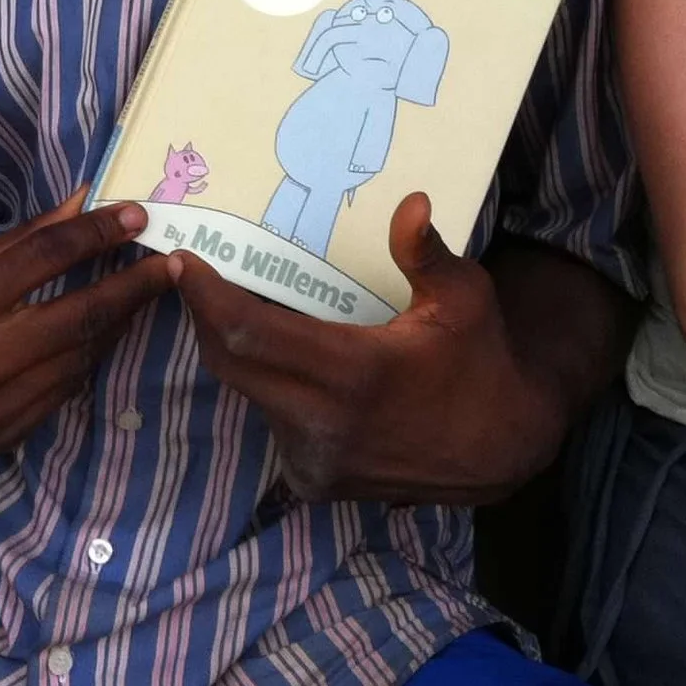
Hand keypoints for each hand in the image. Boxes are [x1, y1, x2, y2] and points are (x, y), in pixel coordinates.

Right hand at [0, 192, 178, 456]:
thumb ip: (19, 241)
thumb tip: (81, 201)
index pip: (46, 257)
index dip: (98, 232)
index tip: (137, 215)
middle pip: (78, 314)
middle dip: (133, 285)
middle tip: (170, 262)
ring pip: (80, 357)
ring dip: (119, 323)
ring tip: (144, 294)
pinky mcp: (4, 436)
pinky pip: (64, 391)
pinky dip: (87, 359)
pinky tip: (102, 335)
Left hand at [175, 192, 558, 503]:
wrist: (502, 447)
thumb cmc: (480, 359)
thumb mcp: (464, 297)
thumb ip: (427, 253)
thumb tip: (409, 203)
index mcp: (353, 373)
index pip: (249, 333)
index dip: (207, 297)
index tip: (183, 262)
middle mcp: (323, 424)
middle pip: (230, 363)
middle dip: (206, 317)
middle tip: (196, 275)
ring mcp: (315, 460)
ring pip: (248, 393)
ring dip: (238, 352)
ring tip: (239, 307)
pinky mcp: (314, 482)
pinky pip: (271, 421)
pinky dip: (269, 387)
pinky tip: (286, 360)